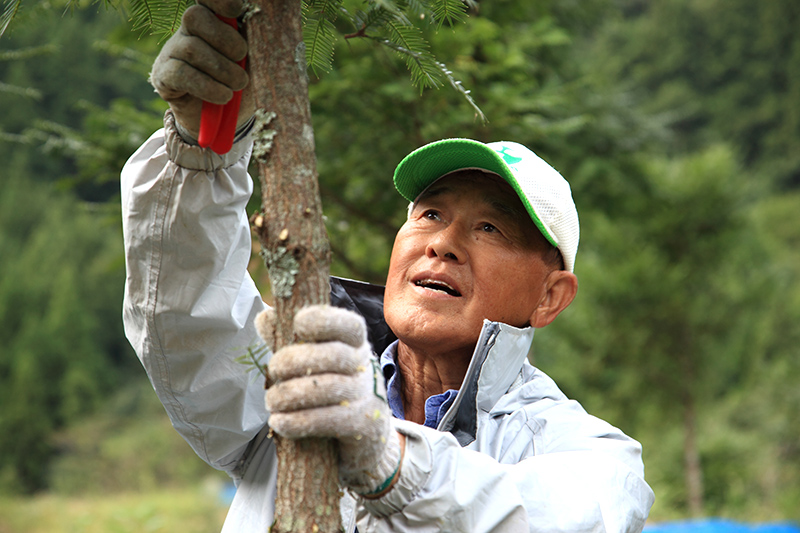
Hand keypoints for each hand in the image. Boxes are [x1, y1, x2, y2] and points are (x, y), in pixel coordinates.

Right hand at [149, 0, 253, 139]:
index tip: (237, 10)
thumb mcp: (253, 62)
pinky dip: (207, 87)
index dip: (219, 0)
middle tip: (242, 59)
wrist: (221, 119)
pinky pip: (182, 74)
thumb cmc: (240, 82)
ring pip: (192, 48)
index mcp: (212, 19)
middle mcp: (188, 30)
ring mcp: (173, 51)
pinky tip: (223, 96)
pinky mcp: (164, 75)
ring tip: (238, 84)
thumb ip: (255, 44)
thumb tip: (267, 29)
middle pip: (196, 17)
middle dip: (226, 40)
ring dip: (222, 69)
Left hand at [256, 305, 402, 495]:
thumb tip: (265, 316)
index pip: (349, 325)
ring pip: (327, 388)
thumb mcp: (313, 362)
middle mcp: (366, 366)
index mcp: (355, 345)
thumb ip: (289, 339)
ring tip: (272, 402)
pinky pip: (328, 420)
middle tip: (273, 371)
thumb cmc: (332, 391)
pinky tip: (279, 422)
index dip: (324, 321)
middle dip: (294, 361)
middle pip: (333, 355)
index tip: (298, 323)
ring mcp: (368, 396)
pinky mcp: (364, 425)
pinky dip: (297, 421)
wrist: (365, 438)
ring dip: (289, 394)